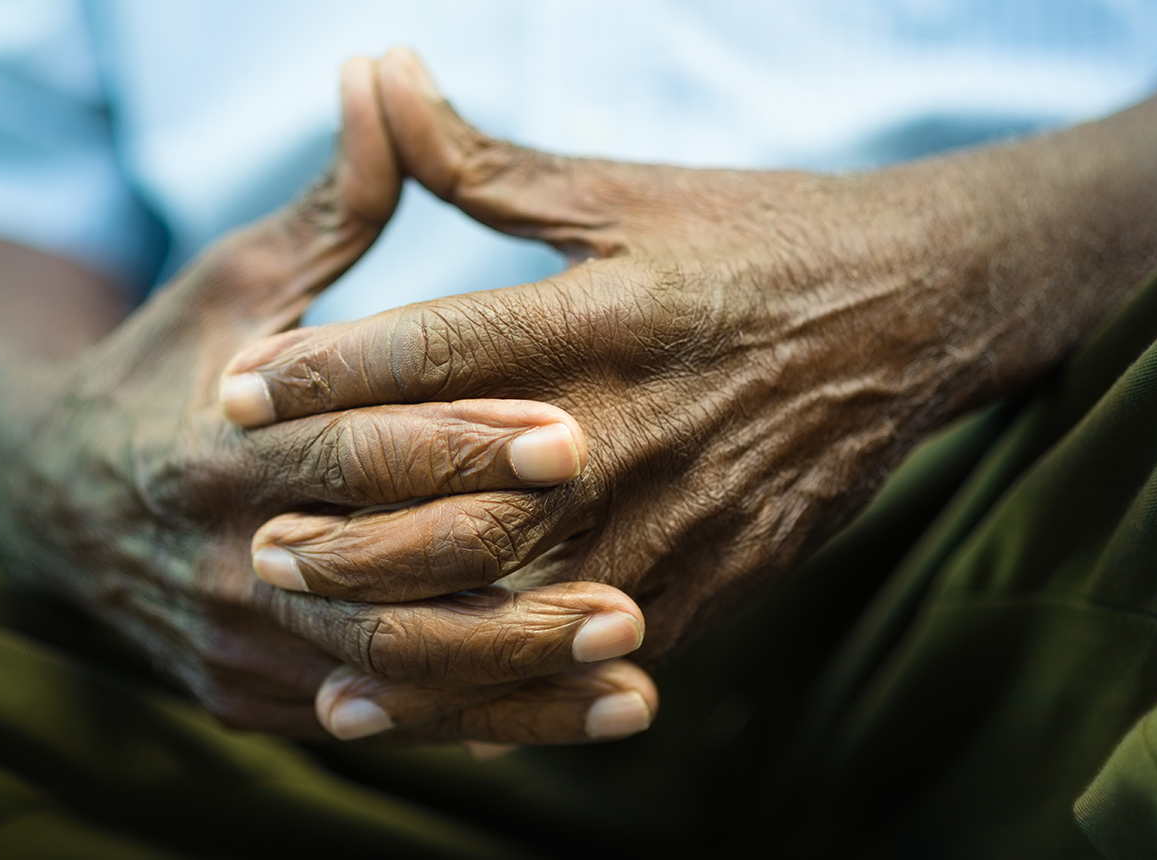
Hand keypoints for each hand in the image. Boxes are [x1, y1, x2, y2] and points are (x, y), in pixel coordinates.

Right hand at [0, 58, 653, 741]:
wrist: (51, 496)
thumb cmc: (171, 366)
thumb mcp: (237, 279)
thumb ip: (331, 204)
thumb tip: (383, 74)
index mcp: (213, 446)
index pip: (348, 450)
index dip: (455, 445)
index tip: (569, 434)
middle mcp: (219, 560)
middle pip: (374, 588)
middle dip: (502, 593)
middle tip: (626, 592)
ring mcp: (232, 642)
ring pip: (385, 676)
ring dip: (511, 686)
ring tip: (631, 681)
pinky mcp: (250, 697)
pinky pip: (376, 719)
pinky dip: (478, 727)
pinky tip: (578, 720)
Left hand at [221, 50, 1041, 667]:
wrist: (921, 311)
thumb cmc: (758, 236)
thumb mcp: (623, 192)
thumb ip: (484, 160)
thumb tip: (379, 76)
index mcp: (606, 313)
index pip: (438, 350)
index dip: (326, 372)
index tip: (234, 393)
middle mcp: (638, 421)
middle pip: (464, 497)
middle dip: (347, 526)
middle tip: (251, 537)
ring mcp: (682, 511)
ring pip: (520, 595)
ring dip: (405, 624)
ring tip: (310, 633)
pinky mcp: (720, 574)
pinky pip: (595, 645)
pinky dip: (505, 682)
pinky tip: (431, 699)